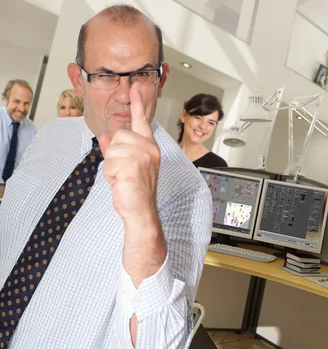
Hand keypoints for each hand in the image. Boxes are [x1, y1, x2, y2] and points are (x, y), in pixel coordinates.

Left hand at [99, 84, 160, 225]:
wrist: (141, 210)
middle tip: (124, 171)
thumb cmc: (136, 189)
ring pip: (111, 150)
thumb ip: (117, 149)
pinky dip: (110, 176)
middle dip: (113, 154)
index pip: (142, 121)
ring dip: (111, 167)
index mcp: (149, 146)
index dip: (138, 104)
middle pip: (117, 136)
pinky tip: (121, 183)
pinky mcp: (132, 167)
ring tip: (123, 178)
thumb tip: (105, 137)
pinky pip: (109, 164)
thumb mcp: (125, 165)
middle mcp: (149, 148)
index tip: (135, 87)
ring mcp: (142, 157)